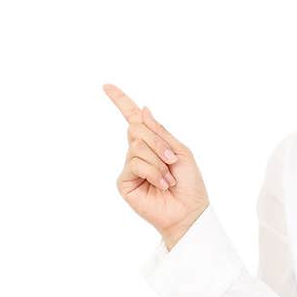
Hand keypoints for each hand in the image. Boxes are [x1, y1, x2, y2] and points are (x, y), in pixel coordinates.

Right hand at [102, 84, 209, 244]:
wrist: (189, 210)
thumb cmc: (189, 183)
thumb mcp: (180, 150)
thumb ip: (159, 131)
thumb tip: (143, 109)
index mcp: (152, 143)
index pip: (133, 118)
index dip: (120, 101)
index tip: (107, 86)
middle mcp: (138, 152)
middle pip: (137, 129)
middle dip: (158, 142)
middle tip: (172, 160)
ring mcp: (130, 167)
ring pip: (137, 146)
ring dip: (158, 160)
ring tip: (168, 177)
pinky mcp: (124, 181)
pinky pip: (135, 163)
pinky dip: (153, 172)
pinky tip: (161, 185)